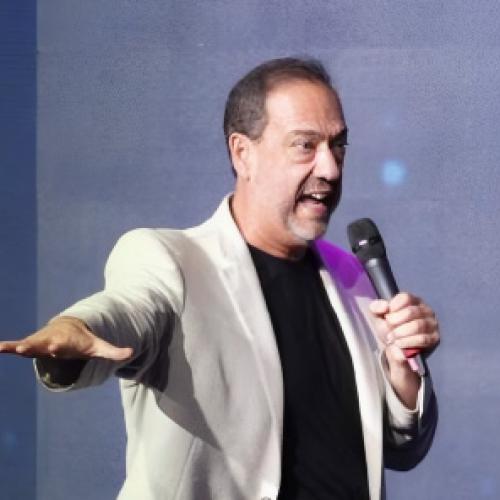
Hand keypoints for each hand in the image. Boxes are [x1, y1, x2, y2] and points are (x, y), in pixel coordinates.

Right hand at [0, 316, 132, 360]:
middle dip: (35, 346)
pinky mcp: (32, 345)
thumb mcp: (98, 346)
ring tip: (4, 348)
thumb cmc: (83, 340)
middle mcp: (51, 341)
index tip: (54, 347)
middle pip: (43, 344)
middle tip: (24, 348)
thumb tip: (132, 353)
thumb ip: (113, 351)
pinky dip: (7, 347)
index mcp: (67, 342)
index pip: (63, 345)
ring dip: (18, 347)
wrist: (68, 327)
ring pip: (28, 345)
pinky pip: (17, 346)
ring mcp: (40, 342)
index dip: (59, 346)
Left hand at [369, 292, 439, 407]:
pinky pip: (423, 339)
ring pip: (418, 325)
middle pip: (411, 312)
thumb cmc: (389, 328)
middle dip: (396, 322)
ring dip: (401, 333)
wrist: (396, 349)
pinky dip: (408, 342)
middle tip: (388, 329)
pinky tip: (399, 344)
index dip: (394, 306)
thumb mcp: (378, 317)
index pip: (406, 297)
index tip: (386, 316)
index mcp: (412, 301)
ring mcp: (432, 324)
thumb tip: (385, 307)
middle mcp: (425, 309)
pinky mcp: (434, 338)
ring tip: (392, 338)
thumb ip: (376, 308)